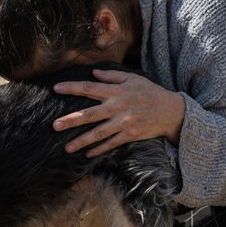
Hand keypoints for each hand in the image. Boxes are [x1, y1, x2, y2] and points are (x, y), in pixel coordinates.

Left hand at [52, 69, 185, 157]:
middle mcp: (118, 107)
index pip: (89, 88)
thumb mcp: (133, 78)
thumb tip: (93, 72)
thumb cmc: (151, 92)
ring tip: (66, 148)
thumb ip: (112, 75)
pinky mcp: (130, 134)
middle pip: (89, 114)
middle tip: (54, 126)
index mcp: (116, 91)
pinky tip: (87, 154)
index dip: (72, 88)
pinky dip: (99, 149)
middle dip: (70, 120)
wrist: (171, 111)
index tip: (56, 89)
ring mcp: (124, 122)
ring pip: (98, 133)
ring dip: (81, 141)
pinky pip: (111, 143)